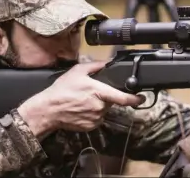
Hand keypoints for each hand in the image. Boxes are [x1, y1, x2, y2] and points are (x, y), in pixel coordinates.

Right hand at [18, 61, 143, 138]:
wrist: (48, 110)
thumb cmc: (61, 91)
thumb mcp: (77, 71)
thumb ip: (95, 66)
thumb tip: (107, 62)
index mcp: (99, 92)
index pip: (123, 98)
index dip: (135, 99)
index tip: (142, 98)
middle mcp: (100, 106)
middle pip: (112, 101)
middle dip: (106, 96)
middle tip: (91, 93)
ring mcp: (96, 118)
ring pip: (104, 110)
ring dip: (99, 105)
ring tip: (83, 100)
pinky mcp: (91, 126)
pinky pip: (97, 118)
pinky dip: (93, 113)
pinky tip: (82, 108)